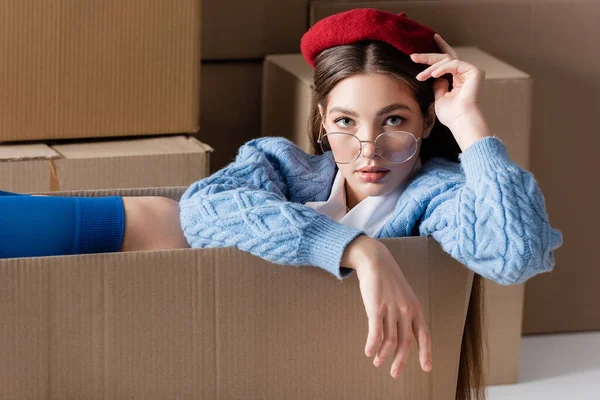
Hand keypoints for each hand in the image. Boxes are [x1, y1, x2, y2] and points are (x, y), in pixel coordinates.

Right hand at [342, 236, 431, 377]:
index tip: (426, 368)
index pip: (424, 335)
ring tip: (378, 362)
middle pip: (406, 343)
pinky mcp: (376, 308)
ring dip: (383, 355)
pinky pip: (375, 332)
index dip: (426, 353)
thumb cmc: (388, 279)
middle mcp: (406, 311)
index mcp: (415, 308)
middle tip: (394, 373)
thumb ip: (404, 313)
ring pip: (390, 340)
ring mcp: (391, 309)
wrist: (375, 260)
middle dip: (400, 361)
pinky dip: (372, 345)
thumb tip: (398, 332)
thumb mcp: (403, 295)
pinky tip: (368, 352)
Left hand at [410, 34, 490, 149]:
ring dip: (431, 68)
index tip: (432, 38)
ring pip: (447, 60)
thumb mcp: (438, 97)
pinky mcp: (474, 71)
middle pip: (446, 58)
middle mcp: (465, 73)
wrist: (460, 120)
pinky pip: (454, 64)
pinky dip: (442, 69)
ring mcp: (470, 71)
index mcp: (458, 78)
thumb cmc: (451, 114)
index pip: (447, 60)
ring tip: (420, 77)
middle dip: (428, 57)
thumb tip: (432, 75)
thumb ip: (437, 85)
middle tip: (413, 56)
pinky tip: (433, 75)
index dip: (440, 47)